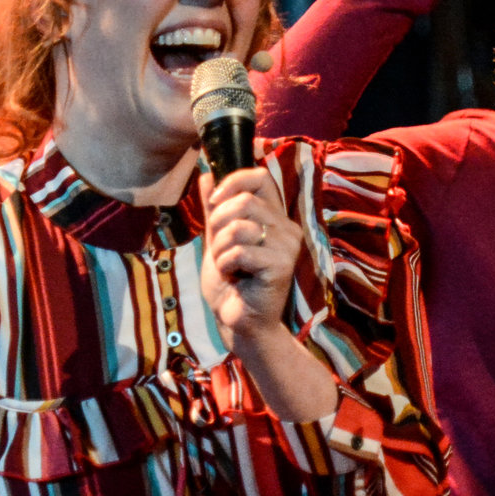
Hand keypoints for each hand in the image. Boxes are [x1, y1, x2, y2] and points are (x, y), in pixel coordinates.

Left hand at [200, 165, 299, 353]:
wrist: (238, 321)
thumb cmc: (231, 284)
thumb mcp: (217, 240)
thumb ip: (215, 209)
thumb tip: (207, 173)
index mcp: (275, 218)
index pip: (260, 177)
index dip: (233, 181)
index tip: (214, 202)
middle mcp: (287, 228)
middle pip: (244, 201)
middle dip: (218, 223)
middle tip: (220, 248)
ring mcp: (287, 247)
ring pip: (239, 226)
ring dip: (220, 248)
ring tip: (227, 265)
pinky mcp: (281, 266)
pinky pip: (240, 251)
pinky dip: (226, 264)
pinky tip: (234, 277)